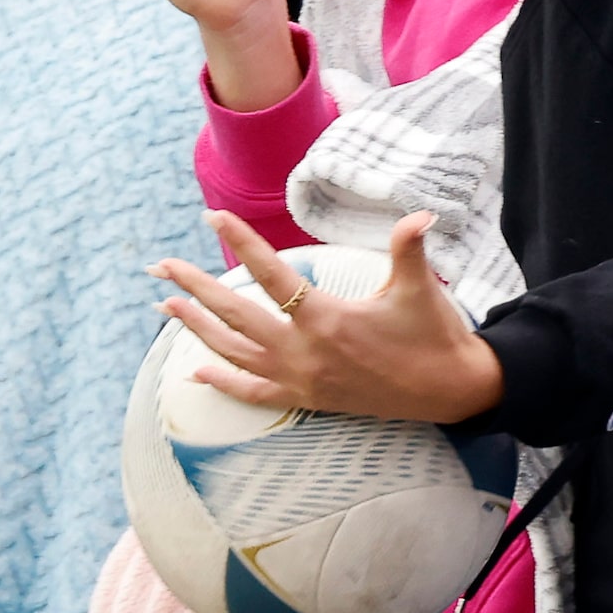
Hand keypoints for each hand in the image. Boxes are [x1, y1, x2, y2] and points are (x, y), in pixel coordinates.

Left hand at [149, 210, 506, 423]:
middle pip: (236, 316)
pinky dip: (223, 383)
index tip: (213, 218)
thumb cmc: (433, 334)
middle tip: (163, 267)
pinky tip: (197, 374)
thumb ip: (409, 247)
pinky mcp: (307, 399)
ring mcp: (301, 379)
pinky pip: (254, 393)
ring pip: (234, 354)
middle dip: (195, 289)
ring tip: (167, 308)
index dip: (240, 244)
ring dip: (197, 330)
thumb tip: (420, 213)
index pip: (272, 274)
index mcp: (326, 319)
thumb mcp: (419, 287)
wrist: (449, 390)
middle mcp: (304, 352)